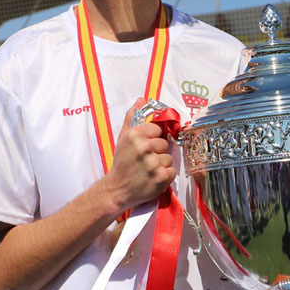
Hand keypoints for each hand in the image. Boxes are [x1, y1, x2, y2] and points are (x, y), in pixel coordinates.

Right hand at [99, 98, 175, 213]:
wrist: (117, 189)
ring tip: (148, 170)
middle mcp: (144, 148)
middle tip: (144, 161)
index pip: (158, 130)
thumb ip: (132, 118)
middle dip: (157, 152)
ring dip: (161, 165)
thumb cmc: (121, 164)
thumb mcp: (123, 138)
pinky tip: (153, 178)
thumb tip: (141, 99)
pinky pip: (172, 171)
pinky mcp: (161, 177)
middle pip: (164, 144)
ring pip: (169, 158)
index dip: (152, 139)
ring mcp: (153, 163)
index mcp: (135, 135)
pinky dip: (165, 176)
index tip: (144, 148)